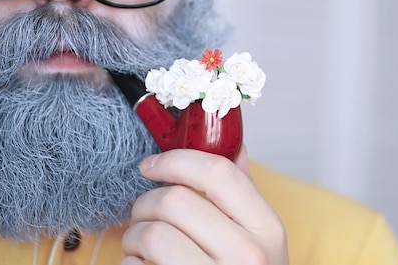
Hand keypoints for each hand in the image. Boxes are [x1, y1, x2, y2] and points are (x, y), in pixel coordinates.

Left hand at [120, 146, 288, 264]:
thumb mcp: (261, 237)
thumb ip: (244, 192)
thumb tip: (234, 143)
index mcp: (267, 229)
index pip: (218, 173)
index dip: (176, 160)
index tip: (152, 165)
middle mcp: (247, 256)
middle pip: (175, 200)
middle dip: (146, 202)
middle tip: (144, 211)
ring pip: (150, 234)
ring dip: (134, 234)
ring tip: (141, 242)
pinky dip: (130, 264)